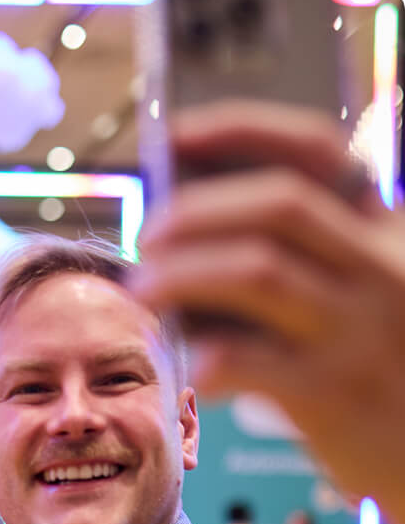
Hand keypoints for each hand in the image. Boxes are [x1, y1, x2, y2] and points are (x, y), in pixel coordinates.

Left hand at [129, 100, 404, 523]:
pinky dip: (204, 356)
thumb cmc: (374, 371)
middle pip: (278, 205)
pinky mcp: (334, 392)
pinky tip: (189, 366)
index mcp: (386, 231)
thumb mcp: (361, 298)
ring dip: (183, 273)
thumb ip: (300, 261)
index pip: (316, 151)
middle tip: (146, 233)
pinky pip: (250, 359)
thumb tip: (186, 230)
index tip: (173, 133)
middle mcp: (382, 267)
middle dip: (196, 211)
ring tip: (142, 289)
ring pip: (258, 272)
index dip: (240, 131)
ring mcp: (360, 328)